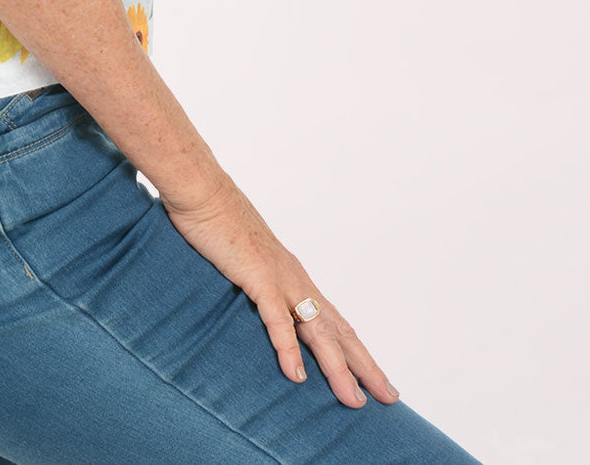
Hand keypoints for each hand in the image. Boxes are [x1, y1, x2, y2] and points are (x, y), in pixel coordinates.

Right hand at [159, 174, 399, 407]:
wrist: (202, 188)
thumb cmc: (218, 221)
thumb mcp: (244, 260)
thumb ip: (256, 284)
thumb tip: (257, 305)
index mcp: (294, 276)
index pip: (335, 321)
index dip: (356, 351)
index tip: (375, 378)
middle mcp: (295, 279)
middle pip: (338, 330)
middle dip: (364, 366)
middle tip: (388, 397)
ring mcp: (279, 277)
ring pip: (317, 331)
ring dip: (337, 368)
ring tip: (352, 400)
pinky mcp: (257, 276)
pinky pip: (277, 320)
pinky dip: (288, 350)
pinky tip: (296, 376)